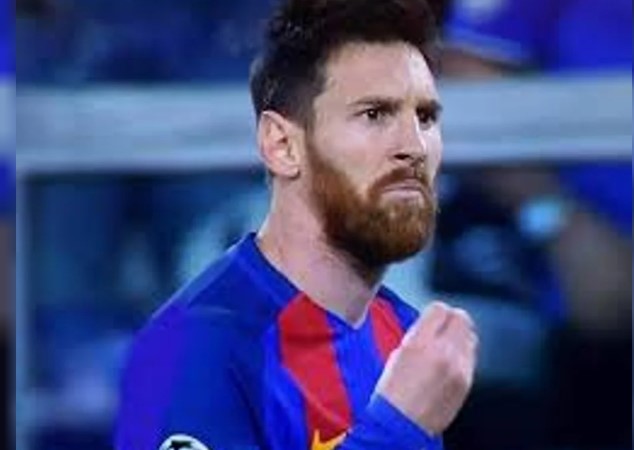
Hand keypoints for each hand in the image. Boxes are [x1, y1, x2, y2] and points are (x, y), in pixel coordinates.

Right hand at [375, 301, 477, 434]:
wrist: (402, 425)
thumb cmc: (393, 392)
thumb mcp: (399, 353)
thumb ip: (419, 335)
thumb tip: (433, 324)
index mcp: (421, 342)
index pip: (439, 309)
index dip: (435, 312)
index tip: (432, 318)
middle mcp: (444, 352)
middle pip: (461, 318)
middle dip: (452, 320)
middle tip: (444, 327)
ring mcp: (459, 368)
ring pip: (471, 336)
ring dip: (460, 336)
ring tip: (447, 345)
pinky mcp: (467, 382)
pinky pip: (471, 357)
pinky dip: (463, 354)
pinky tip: (450, 363)